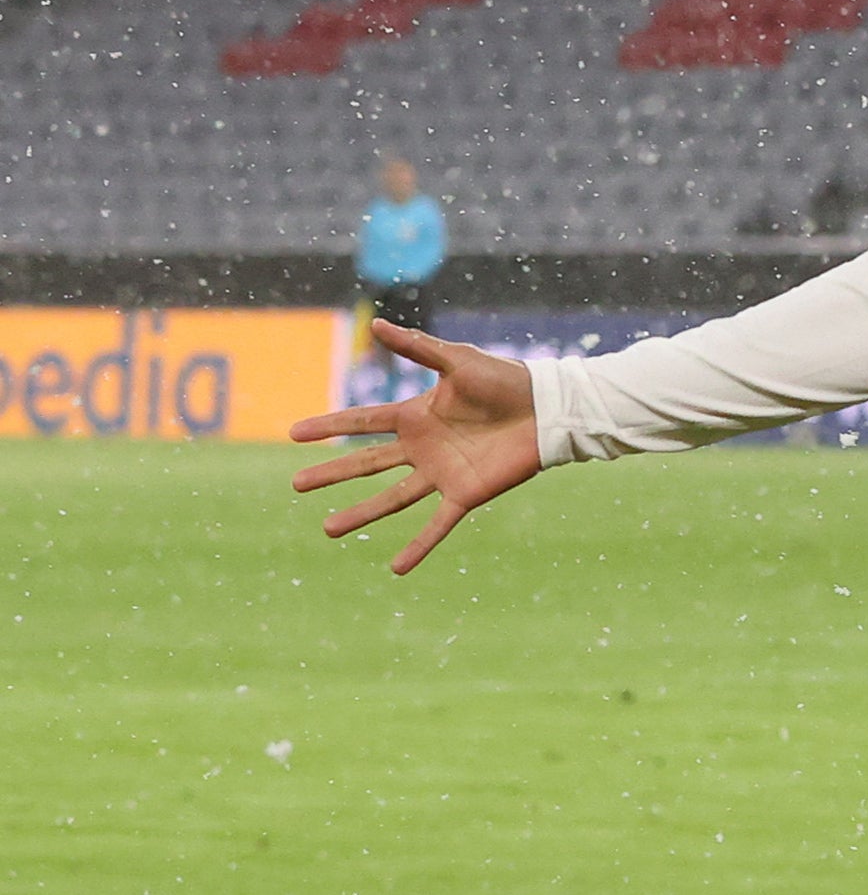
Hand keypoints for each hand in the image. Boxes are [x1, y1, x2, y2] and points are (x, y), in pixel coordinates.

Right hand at [289, 322, 540, 573]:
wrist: (547, 408)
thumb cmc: (506, 380)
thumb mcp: (457, 361)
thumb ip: (418, 348)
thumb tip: (377, 326)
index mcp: (414, 415)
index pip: (361, 422)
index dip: (328, 426)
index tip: (293, 433)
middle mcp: (422, 447)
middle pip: (366, 463)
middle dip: (331, 473)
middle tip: (296, 484)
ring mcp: (441, 473)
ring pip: (392, 499)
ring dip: (360, 514)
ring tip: (327, 529)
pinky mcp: (466, 494)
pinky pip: (438, 524)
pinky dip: (419, 546)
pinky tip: (396, 567)